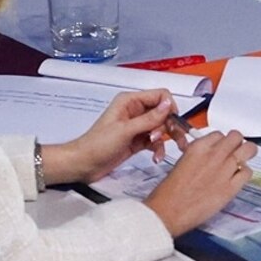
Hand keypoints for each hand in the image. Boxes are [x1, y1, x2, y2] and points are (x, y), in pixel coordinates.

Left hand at [42, 88, 182, 186]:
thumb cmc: (97, 144)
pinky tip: (156, 157)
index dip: (169, 107)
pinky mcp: (138, 140)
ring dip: (165, 139)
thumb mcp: (126, 130)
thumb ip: (149, 118)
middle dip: (170, 126)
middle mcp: (135, 111)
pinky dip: (158, 149)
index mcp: (130, 102)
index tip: (173, 122)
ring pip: (162, 128)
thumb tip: (168, 105)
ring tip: (161, 151)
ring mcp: (137, 126)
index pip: (160, 96)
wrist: (84, 164)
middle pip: (164, 113)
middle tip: (176, 139)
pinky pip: (156, 141)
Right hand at [143, 130, 258, 236]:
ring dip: (246, 154)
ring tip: (242, 162)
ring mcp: (224, 170)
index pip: (219, 134)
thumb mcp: (182, 163)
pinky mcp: (231, 187)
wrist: (168, 211)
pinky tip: (237, 179)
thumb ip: (199, 156)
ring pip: (248, 150)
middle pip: (237, 137)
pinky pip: (247, 172)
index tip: (222, 148)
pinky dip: (245, 174)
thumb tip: (211, 156)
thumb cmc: (170, 191)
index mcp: (198, 147)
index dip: (222, 141)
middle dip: (237, 143)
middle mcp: (214, 155)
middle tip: (236, 152)